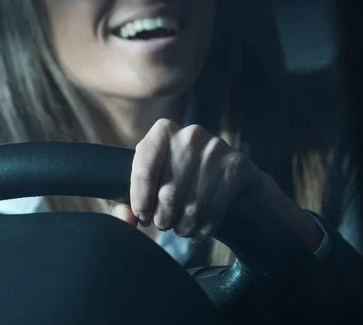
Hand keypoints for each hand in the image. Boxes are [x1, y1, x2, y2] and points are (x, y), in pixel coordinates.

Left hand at [112, 119, 321, 249]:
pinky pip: (216, 207)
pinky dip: (205, 226)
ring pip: (192, 203)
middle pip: (168, 191)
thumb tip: (127, 219)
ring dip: (184, 225)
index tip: (143, 218)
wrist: (227, 180)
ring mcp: (217, 147)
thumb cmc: (175, 183)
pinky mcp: (238, 165)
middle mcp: (191, 134)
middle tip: (164, 225)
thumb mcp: (146, 189)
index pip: (144, 169)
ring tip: (181, 229)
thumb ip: (124, 205)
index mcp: (162, 132)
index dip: (140, 200)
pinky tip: (200, 230)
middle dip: (163, 217)